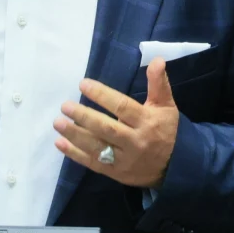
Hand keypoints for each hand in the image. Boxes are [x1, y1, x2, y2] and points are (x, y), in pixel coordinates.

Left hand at [52, 57, 179, 187]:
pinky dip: (75, 154)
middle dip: (84, 116)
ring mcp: (124, 159)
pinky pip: (93, 163)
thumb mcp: (166, 106)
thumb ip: (158, 83)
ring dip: (75, 135)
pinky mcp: (116, 172)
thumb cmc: (166, 130)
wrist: (176, 167)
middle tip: (65, 106)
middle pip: (106, 128)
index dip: (102, 95)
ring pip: (97, 147)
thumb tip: (157, 59)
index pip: (122, 107)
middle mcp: (135, 141)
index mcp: (146, 122)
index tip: (83, 84)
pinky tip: (60, 143)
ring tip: (58, 123)